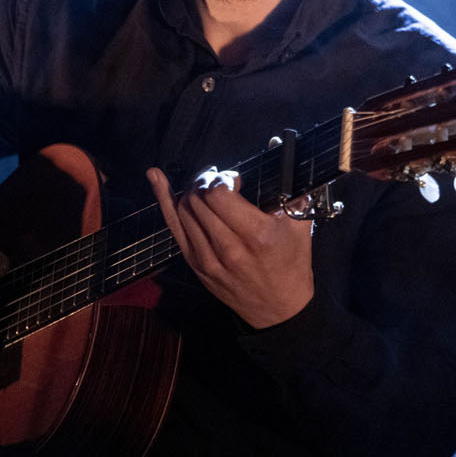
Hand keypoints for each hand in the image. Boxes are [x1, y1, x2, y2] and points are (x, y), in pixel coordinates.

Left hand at [147, 166, 314, 328]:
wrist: (280, 310)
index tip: (234, 179)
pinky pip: (173, 227)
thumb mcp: (299, 226)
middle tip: (217, 179)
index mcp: (256, 235)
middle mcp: (229, 248)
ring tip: (205, 188)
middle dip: (205, 180)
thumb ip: (290, 187)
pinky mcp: (195, 265)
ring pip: (184, 209)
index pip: (219, 194)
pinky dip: (163, 199)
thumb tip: (278, 146)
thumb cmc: (291, 265)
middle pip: (198, 199)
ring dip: (192, 190)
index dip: (222, 178)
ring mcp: (208, 258)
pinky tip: (156, 178)